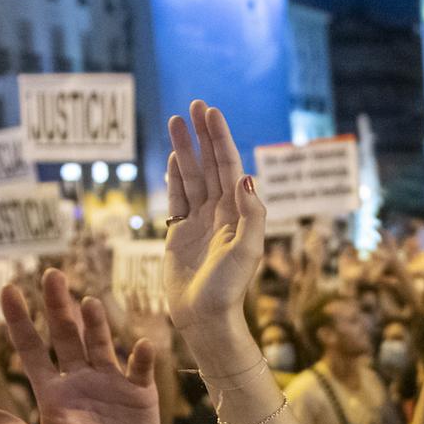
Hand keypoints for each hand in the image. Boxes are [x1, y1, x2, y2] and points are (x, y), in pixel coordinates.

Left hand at [0, 268, 160, 423]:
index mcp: (51, 390)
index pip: (31, 348)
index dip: (19, 320)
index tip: (8, 290)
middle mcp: (78, 377)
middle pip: (66, 335)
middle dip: (58, 306)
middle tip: (51, 275)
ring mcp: (109, 380)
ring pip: (100, 343)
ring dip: (95, 324)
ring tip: (88, 303)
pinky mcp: (138, 391)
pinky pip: (139, 369)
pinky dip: (141, 357)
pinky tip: (141, 347)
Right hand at [163, 102, 266, 331]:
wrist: (205, 319)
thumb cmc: (229, 289)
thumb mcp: (248, 250)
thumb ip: (251, 213)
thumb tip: (245, 176)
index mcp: (238, 213)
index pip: (229, 167)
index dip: (219, 139)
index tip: (210, 112)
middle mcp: (220, 213)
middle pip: (210, 165)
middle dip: (202, 135)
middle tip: (193, 105)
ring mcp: (199, 222)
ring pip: (191, 177)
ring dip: (184, 150)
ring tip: (175, 121)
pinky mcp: (179, 234)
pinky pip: (177, 199)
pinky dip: (175, 177)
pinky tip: (172, 158)